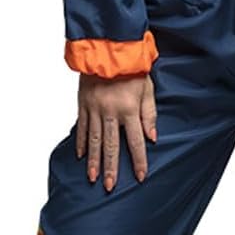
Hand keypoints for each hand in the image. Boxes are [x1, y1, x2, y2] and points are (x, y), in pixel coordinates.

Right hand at [75, 72, 156, 191]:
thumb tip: (152, 138)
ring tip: (93, 178)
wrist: (108, 47)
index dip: (138, 160)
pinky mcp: (83, 104)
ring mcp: (94, 109)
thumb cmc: (131, 67)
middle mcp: (110, 112)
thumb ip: (149, 114)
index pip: (135, 141)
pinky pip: (82, 127)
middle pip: (111, 146)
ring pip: (94, 141)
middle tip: (109, 187)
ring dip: (94, 161)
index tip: (139, 177)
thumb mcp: (147, 88)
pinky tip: (82, 157)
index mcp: (128, 109)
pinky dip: (82, 143)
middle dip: (111, 168)